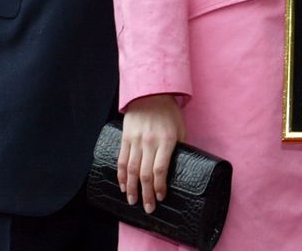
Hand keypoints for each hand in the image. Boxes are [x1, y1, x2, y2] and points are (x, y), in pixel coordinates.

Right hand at [118, 94, 185, 213]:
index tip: (161, 198)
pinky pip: (122, 160)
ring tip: (133, 202)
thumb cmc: (168, 112)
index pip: (160, 169)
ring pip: (131, 170)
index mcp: (166, 140)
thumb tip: (179, 166)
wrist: (150, 92)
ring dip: (132, 188)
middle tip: (147, 208)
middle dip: (146, 194)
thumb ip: (179, 147)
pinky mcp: (126, 138)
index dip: (159, 187)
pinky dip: (121, 175)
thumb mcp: (180, 128)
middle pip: (145, 174)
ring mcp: (136, 140)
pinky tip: (123, 186)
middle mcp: (150, 141)